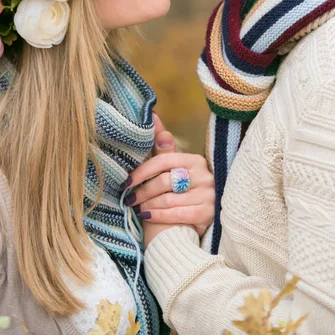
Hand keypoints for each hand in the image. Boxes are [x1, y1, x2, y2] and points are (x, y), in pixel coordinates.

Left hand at [124, 114, 214, 245]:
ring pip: (168, 200)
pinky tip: (147, 216)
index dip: (142, 172)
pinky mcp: (207, 214)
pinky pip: (177, 214)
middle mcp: (204, 176)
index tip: (126, 182)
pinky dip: (159, 216)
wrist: (201, 219)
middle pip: (164, 181)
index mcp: (195, 161)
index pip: (163, 161)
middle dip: (143, 191)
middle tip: (129, 199)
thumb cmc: (183, 190)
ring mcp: (207, 195)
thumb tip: (152, 115)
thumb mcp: (175, 168)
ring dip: (148, 205)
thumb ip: (163, 147)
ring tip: (137, 208)